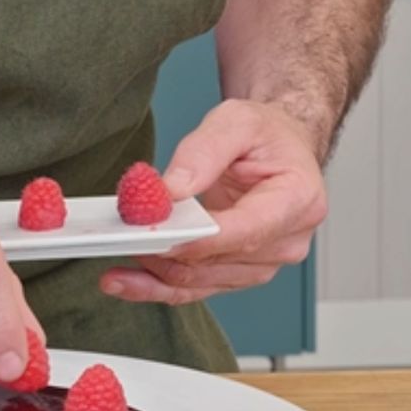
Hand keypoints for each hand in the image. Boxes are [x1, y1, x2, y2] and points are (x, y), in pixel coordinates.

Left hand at [100, 99, 327, 304]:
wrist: (279, 149)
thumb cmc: (266, 135)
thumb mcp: (236, 121)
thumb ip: (203, 152)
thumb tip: (170, 190)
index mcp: (297, 201)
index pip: (245, 232)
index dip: (198, 240)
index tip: (157, 238)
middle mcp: (286, 241)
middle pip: (217, 262)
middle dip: (165, 254)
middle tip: (119, 242)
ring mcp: (264, 263)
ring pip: (200, 282)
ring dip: (154, 274)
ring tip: (112, 264)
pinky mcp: (238, 273)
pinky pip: (194, 288)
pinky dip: (156, 287)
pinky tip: (125, 281)